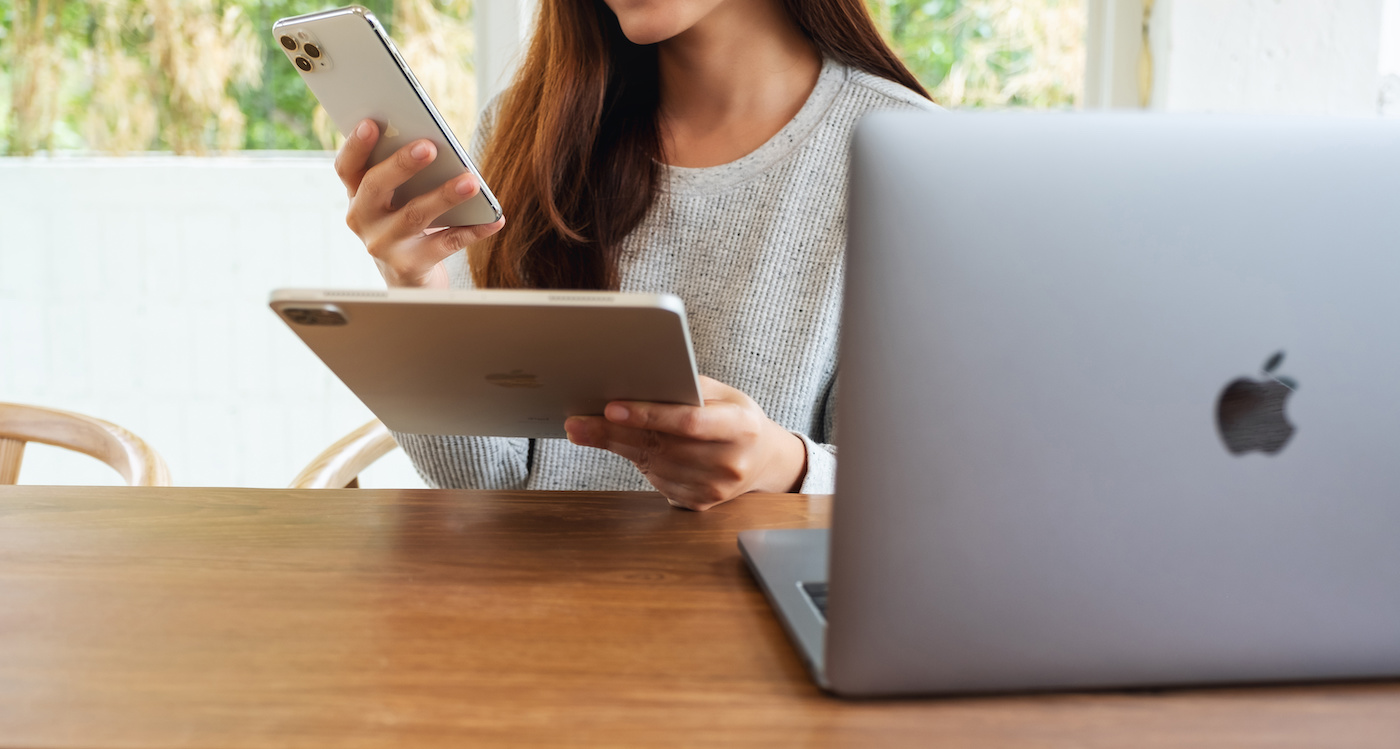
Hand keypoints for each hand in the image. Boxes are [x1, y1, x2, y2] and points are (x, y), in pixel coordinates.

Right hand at [334, 119, 504, 287]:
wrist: (409, 279)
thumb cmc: (407, 225)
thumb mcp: (397, 199)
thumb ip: (405, 174)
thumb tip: (435, 143)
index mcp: (358, 195)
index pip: (347, 167)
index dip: (355, 145)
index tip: (370, 123)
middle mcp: (363, 220)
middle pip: (376, 186)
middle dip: (402, 164)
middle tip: (429, 147)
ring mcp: (383, 245)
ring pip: (414, 216)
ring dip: (444, 196)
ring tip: (471, 182)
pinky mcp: (409, 267)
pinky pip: (446, 244)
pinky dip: (473, 231)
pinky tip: (494, 220)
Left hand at [563, 376, 807, 510]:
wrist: (763, 458)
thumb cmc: (735, 416)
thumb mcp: (722, 394)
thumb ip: (686, 389)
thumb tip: (634, 385)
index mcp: (741, 427)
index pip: (689, 422)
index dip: (648, 415)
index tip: (611, 407)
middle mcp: (731, 462)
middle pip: (662, 446)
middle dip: (614, 432)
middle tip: (577, 422)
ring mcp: (716, 488)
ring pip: (653, 465)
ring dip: (617, 446)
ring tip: (586, 429)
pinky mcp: (701, 504)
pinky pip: (657, 481)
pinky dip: (637, 462)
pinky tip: (625, 446)